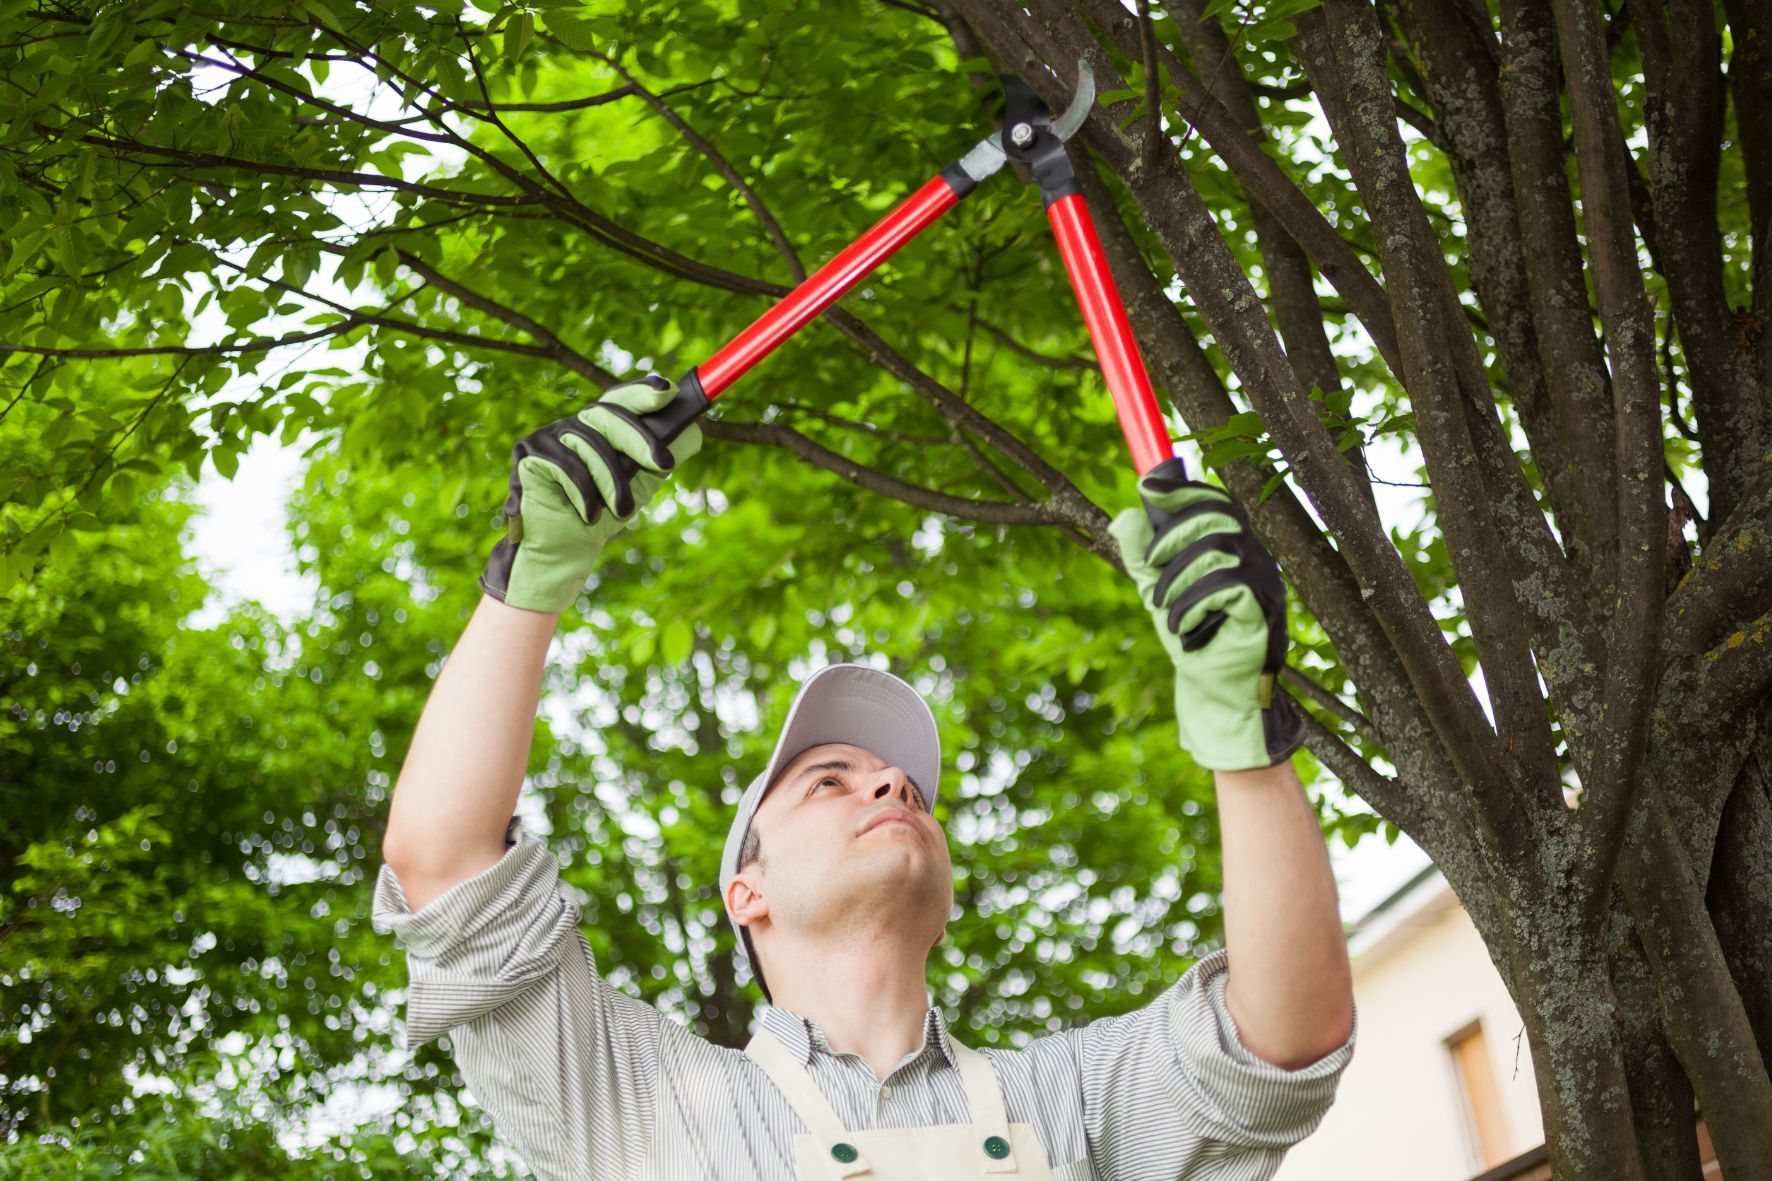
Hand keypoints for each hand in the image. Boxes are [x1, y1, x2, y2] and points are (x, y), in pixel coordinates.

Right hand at [479, 376, 701, 613]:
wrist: (564, 551)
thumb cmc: (601, 516)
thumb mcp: (639, 485)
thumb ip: (658, 458)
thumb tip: (694, 433)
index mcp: (599, 428)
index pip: (621, 400)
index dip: (642, 391)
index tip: (668, 391)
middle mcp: (572, 424)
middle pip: (608, 414)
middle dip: (639, 439)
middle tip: (664, 464)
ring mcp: (548, 435)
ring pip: (590, 444)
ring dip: (611, 482)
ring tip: (621, 512)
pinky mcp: (528, 453)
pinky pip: (564, 464)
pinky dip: (582, 492)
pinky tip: (588, 514)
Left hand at [1108, 470, 1303, 769]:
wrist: (1212, 689)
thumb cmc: (1190, 636)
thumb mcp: (1156, 590)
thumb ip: (1141, 555)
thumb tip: (1126, 515)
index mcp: (1232, 547)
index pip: (1216, 502)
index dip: (1183, 490)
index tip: (1147, 488)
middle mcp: (1254, 557)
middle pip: (1216, 517)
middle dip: (1172, 538)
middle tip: (1150, 567)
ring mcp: (1265, 581)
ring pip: (1218, 550)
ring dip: (1178, 579)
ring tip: (1164, 609)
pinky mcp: (1264, 608)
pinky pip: (1228, 585)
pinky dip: (1194, 603)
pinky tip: (1183, 626)